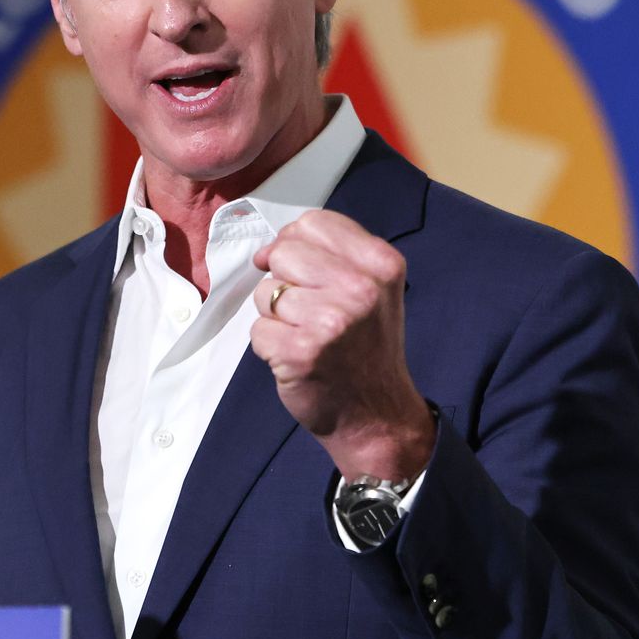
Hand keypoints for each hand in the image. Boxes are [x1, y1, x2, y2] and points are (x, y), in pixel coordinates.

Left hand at [250, 211, 434, 481]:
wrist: (377, 415)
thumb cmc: (366, 348)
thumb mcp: (372, 289)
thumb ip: (329, 256)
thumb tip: (265, 250)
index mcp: (381, 264)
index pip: (313, 223)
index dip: (295, 243)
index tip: (303, 271)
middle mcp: (360, 289)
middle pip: (283, 252)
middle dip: (284, 280)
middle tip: (310, 313)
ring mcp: (330, 322)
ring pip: (266, 292)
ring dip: (276, 317)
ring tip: (308, 337)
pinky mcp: (300, 352)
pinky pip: (258, 329)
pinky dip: (269, 346)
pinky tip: (298, 358)